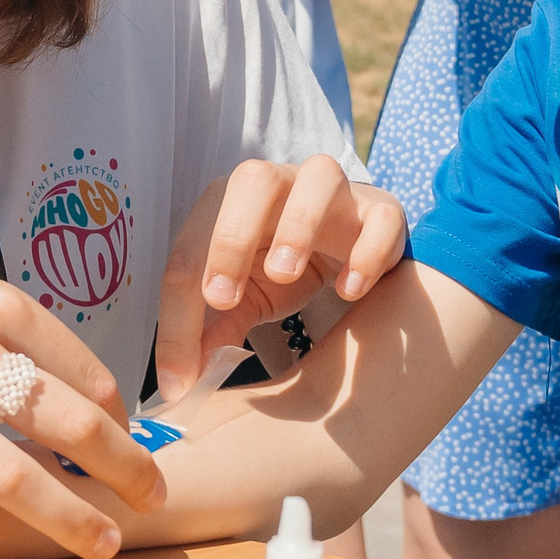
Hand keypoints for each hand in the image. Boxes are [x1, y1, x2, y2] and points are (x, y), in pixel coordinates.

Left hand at [154, 156, 406, 405]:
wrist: (346, 248)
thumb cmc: (281, 266)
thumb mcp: (244, 300)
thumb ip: (212, 331)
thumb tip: (180, 381)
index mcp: (228, 201)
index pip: (192, 247)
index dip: (181, 304)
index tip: (184, 362)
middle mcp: (280, 183)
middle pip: (252, 181)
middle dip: (232, 237)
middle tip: (225, 299)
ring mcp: (334, 190)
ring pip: (320, 177)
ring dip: (298, 225)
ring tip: (286, 276)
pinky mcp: (379, 211)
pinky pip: (380, 217)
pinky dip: (366, 251)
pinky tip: (350, 290)